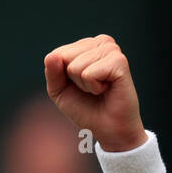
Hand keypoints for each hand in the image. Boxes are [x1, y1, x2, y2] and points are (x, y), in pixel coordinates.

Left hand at [43, 35, 146, 151]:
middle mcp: (101, 42)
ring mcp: (111, 50)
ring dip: (83, 85)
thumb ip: (52, 72)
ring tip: (99, 89)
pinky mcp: (119, 61)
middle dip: (72, 80)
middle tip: (90, 89)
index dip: (62, 77)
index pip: (57, 54)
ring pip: (76, 66)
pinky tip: (106, 89)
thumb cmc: (86, 108)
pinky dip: (93, 87)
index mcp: (87, 45)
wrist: (109, 129)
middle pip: (64, 57)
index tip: (79, 86)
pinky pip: (89, 73)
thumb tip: (52, 56)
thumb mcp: (60, 90)